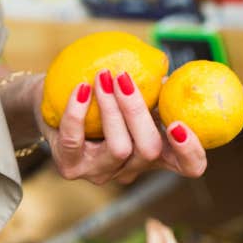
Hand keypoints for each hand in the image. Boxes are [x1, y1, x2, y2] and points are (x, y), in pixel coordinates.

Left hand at [40, 69, 207, 185]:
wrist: (51, 105)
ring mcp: (101, 172)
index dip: (191, 151)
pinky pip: (76, 140)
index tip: (179, 123)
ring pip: (118, 148)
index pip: (188, 165)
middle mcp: (132, 168)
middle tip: (124, 78)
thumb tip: (166, 70)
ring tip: (103, 76)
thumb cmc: (99, 95)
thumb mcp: (130, 92)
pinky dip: (78, 111)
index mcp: (154, 151)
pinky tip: (80, 88)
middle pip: (150, 151)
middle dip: (138, 112)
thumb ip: (152, 88)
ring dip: (110, 107)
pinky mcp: (71, 167)